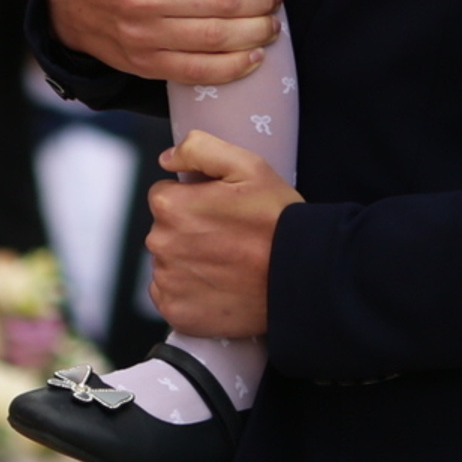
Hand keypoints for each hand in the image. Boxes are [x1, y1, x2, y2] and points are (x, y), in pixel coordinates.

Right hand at [46, 0, 280, 83]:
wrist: (67, 10)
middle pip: (219, 2)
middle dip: (258, 1)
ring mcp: (144, 36)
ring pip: (214, 37)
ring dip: (253, 32)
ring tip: (271, 24)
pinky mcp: (146, 65)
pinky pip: (197, 71)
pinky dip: (232, 67)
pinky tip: (254, 57)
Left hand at [145, 128, 297, 339]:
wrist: (300, 277)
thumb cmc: (277, 221)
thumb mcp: (247, 166)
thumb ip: (199, 148)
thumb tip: (167, 159)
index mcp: (172, 206)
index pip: (164, 196)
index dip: (192, 199)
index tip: (218, 210)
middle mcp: (161, 245)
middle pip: (165, 229)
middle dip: (189, 230)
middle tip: (227, 237)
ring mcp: (168, 282)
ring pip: (168, 262)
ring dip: (189, 261)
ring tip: (227, 263)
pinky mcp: (176, 313)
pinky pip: (170, 295)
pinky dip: (189, 292)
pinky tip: (218, 286)